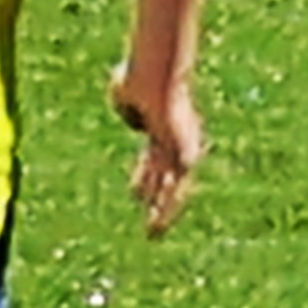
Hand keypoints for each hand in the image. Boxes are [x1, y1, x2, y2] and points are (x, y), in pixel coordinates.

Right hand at [109, 66, 205, 236]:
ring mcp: (182, 146)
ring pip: (175, 185)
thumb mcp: (122, 94)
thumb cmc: (138, 77)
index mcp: (159, 127)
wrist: (154, 74)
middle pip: (167, 178)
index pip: (152, 161)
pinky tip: (153, 216)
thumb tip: (134, 122)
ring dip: (164, 210)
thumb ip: (126, 109)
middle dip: (158, 201)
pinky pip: (177, 184)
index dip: (143, 178)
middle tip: (151, 226)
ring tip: (153, 233)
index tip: (134, 195)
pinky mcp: (185, 151)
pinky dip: (167, 200)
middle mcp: (175, 140)